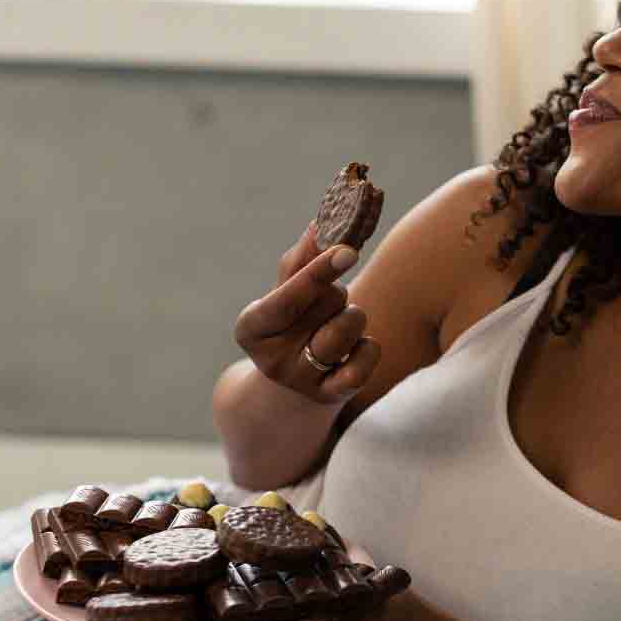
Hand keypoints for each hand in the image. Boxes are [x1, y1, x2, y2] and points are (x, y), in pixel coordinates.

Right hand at [233, 221, 381, 403]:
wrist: (296, 383)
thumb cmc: (294, 322)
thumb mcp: (287, 290)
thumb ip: (302, 258)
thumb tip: (321, 223)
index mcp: (251, 327)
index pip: (289, 297)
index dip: (319, 272)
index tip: (348, 250)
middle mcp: (270, 360)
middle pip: (328, 302)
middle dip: (336, 293)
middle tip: (327, 303)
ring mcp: (300, 381)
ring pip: (349, 327)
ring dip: (354, 315)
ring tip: (341, 322)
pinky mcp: (330, 396)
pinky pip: (366, 358)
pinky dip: (369, 347)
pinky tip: (355, 349)